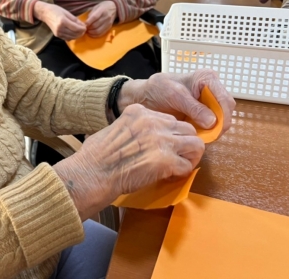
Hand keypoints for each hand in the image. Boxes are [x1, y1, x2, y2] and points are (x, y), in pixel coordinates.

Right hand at [34, 2, 85, 40]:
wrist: (45, 13)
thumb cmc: (56, 10)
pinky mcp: (57, 35)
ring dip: (77, 35)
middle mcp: (60, 28)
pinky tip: (73, 33)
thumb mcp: (67, 12)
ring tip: (79, 31)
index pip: (76, 28)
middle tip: (83, 29)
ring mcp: (58, 33)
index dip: (83, 28)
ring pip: (72, 37)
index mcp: (63, 21)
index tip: (85, 26)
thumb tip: (83, 25)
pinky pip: (67, 38)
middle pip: (75, 34)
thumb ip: (75, 20)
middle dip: (81, 32)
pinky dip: (72, 36)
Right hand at [53, 104, 203, 220]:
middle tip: (177, 156)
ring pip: (195, 144)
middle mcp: (152, 122)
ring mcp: (161, 140)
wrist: (93, 173)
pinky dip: (181, 173)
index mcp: (138, 112)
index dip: (170, 133)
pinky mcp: (166, 161)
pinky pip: (187, 165)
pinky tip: (170, 176)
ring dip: (189, 156)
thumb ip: (132, 128)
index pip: (169, 118)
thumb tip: (142, 139)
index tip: (165, 144)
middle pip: (187, 128)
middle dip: (185, 143)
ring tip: (179, 166)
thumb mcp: (114, 128)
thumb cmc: (96, 156)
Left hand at [85, 1, 116, 37]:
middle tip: (85, 28)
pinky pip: (101, 33)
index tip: (84, 24)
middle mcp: (106, 17)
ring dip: (91, 32)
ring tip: (88, 31)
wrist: (114, 8)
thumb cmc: (103, 7)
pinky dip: (95, 35)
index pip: (95, 17)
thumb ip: (91, 14)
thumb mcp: (96, 7)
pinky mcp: (109, 27)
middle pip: (95, 25)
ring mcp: (108, 23)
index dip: (88, 22)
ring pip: (98, 31)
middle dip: (88, 28)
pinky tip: (92, 34)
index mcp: (102, 10)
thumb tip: (86, 22)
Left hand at [118, 69, 234, 132]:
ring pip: (221, 120)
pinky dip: (206, 132)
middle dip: (219, 125)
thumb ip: (193, 107)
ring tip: (198, 134)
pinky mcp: (204, 114)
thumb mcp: (174, 95)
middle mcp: (213, 90)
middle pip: (226, 111)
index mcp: (208, 78)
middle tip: (207, 136)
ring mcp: (209, 103)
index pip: (225, 99)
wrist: (145, 96)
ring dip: (213, 130)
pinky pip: (212, 126)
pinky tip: (195, 134)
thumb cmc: (158, 89)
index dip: (224, 116)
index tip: (216, 129)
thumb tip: (213, 122)